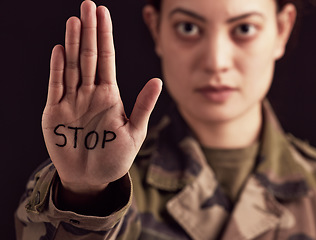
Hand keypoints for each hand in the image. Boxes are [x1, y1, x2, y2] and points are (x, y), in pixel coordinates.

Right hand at [42, 0, 161, 195]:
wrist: (92, 178)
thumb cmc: (115, 158)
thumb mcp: (134, 132)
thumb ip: (143, 106)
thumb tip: (157, 80)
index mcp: (109, 95)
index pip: (107, 59)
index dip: (105, 36)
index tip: (103, 13)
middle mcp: (90, 94)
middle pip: (88, 56)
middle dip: (89, 31)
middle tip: (88, 6)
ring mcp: (72, 101)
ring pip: (72, 66)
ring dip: (72, 43)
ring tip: (74, 21)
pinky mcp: (56, 114)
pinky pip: (57, 87)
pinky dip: (57, 69)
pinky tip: (59, 50)